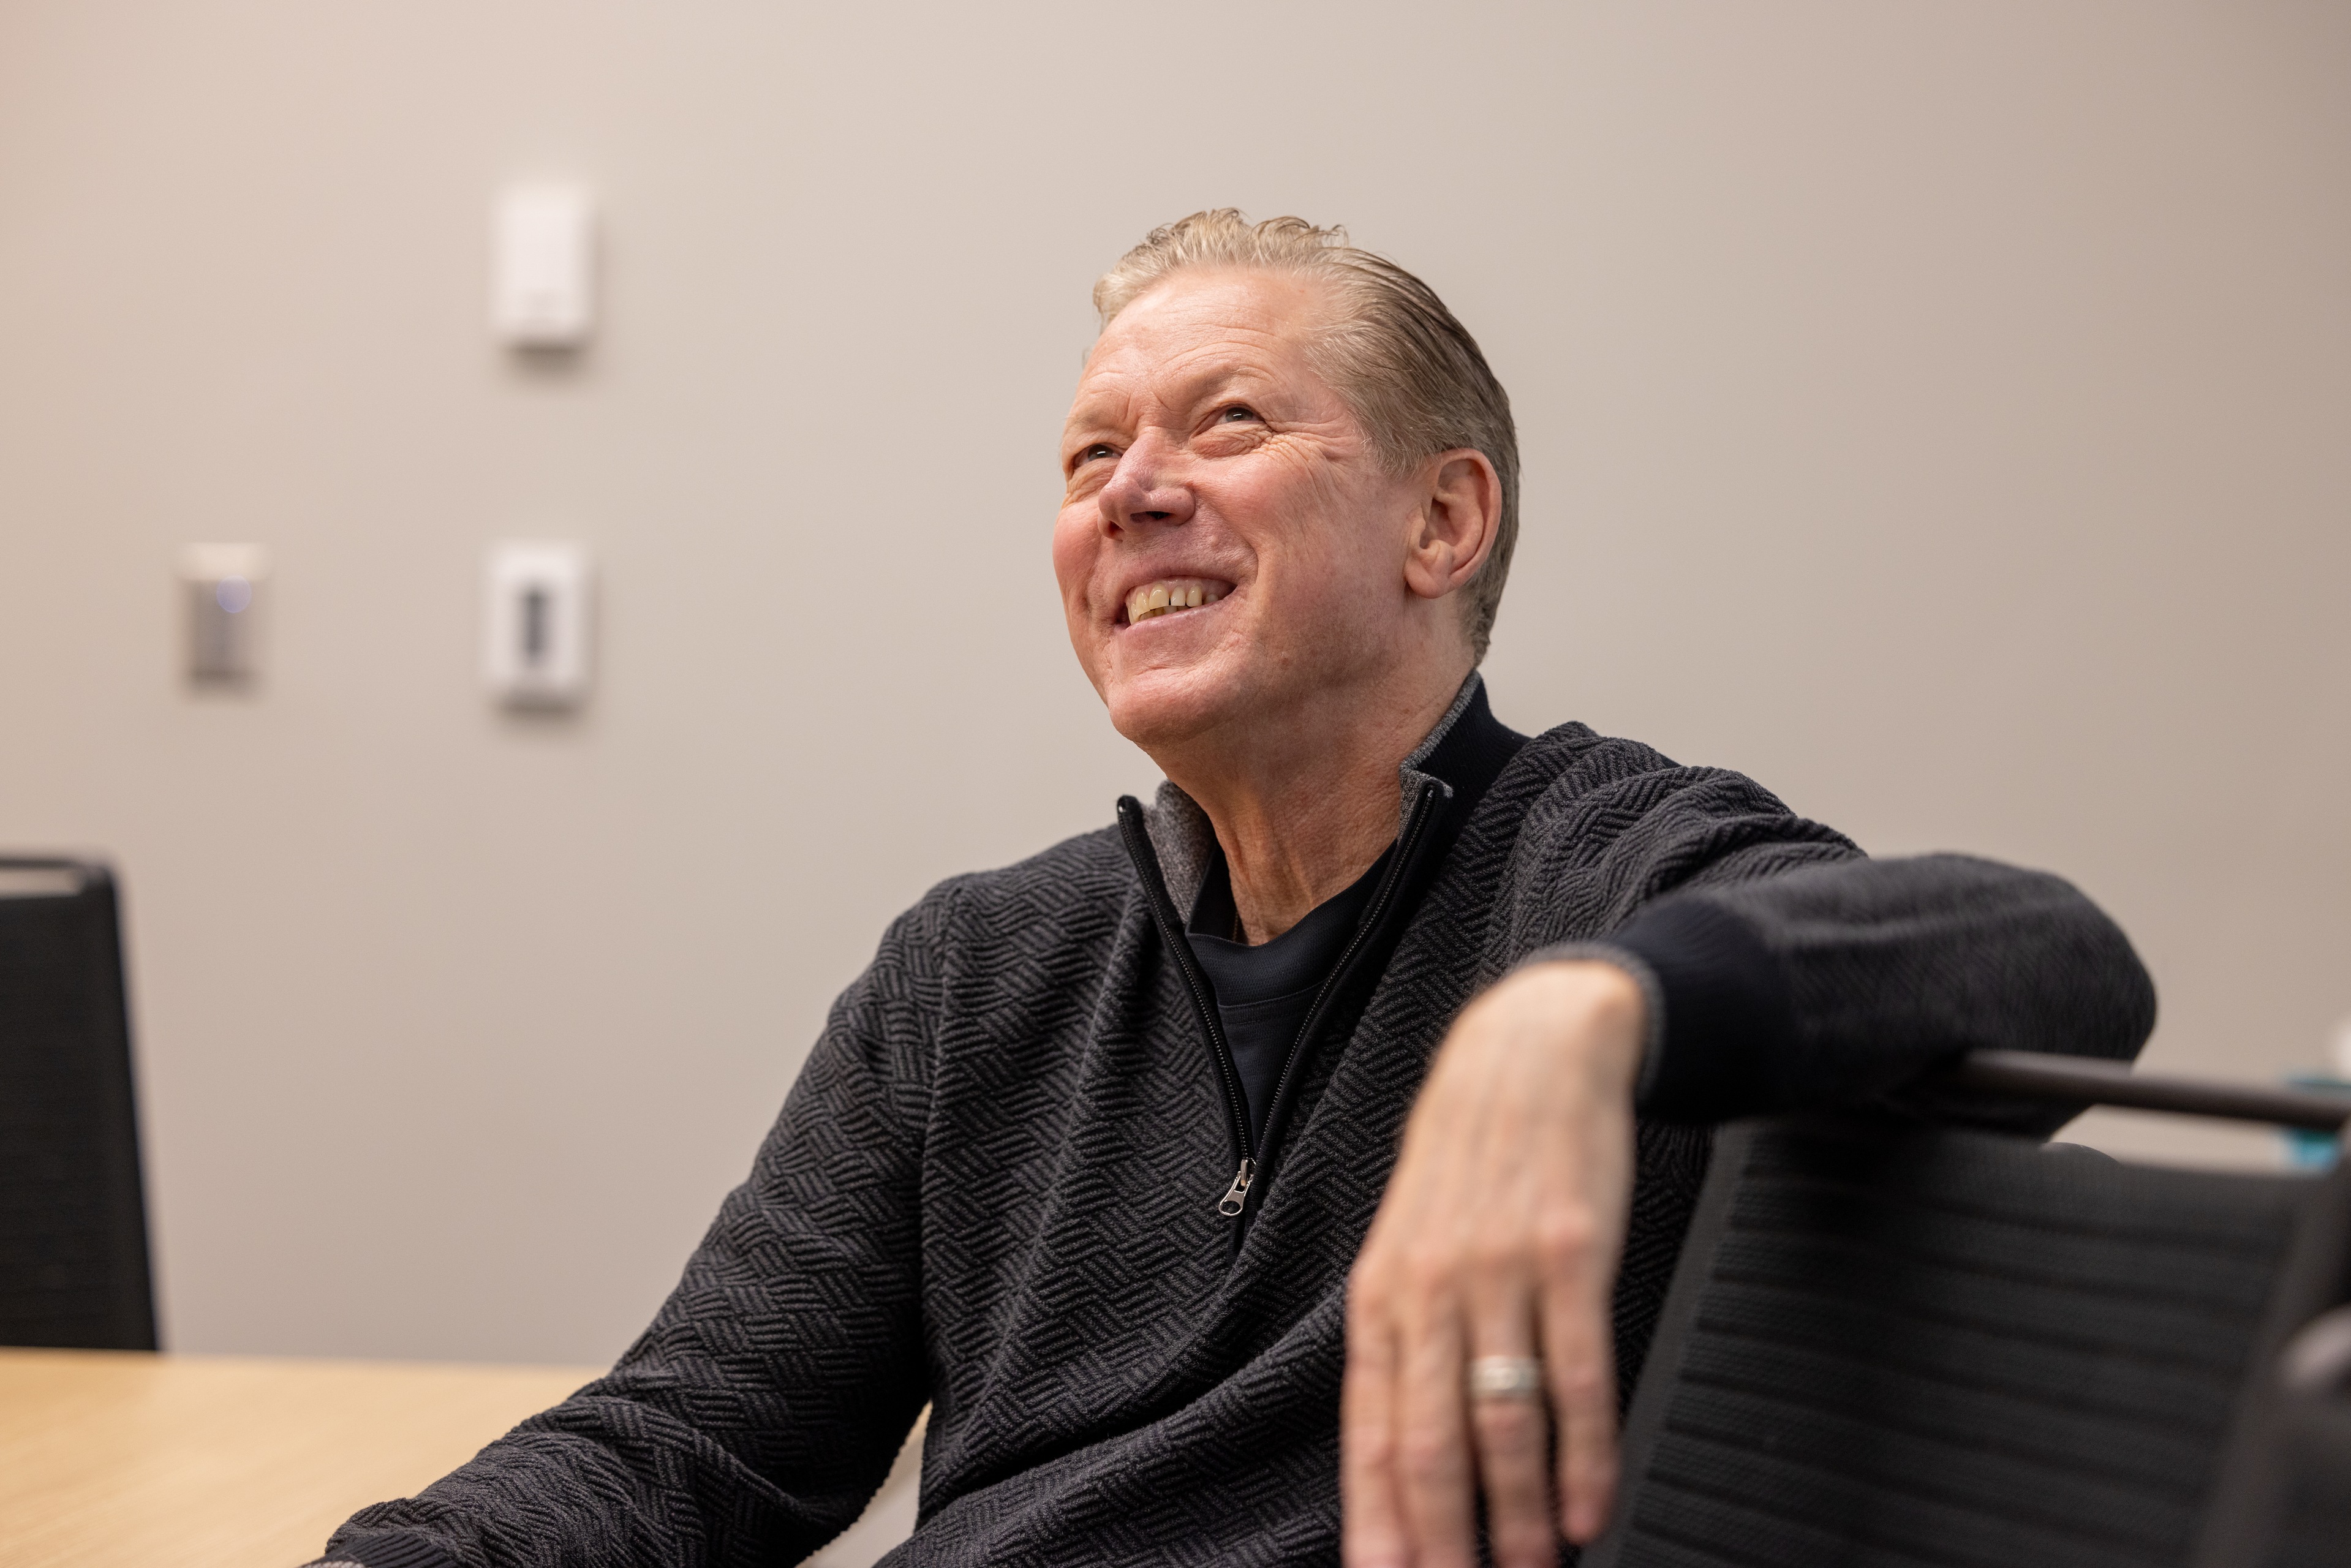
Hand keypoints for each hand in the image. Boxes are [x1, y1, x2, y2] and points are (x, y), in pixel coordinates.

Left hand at [1342, 960, 1644, 1567]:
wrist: (1530, 1052)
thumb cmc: (1468, 1160)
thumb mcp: (1410, 1243)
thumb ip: (1405, 1343)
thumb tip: (1401, 1452)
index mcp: (1383, 1296)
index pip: (1369, 1435)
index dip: (1378, 1523)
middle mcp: (1431, 1290)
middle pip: (1429, 1444)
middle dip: (1441, 1542)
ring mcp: (1499, 1273)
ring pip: (1502, 1423)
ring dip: (1516, 1516)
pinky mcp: (1569, 1257)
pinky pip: (1577, 1377)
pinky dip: (1583, 1456)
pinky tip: (1586, 1508)